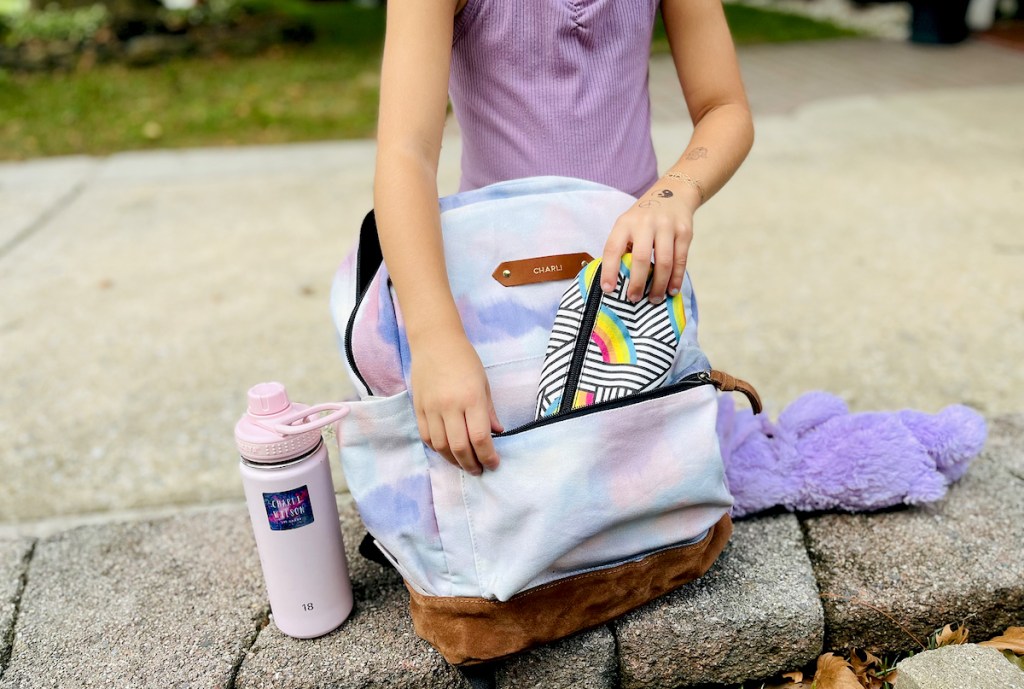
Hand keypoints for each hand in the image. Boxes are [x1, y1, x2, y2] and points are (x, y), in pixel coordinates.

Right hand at [409, 331, 502, 474]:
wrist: (435, 342)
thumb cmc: (465, 360)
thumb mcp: (484, 383)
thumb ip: (489, 411)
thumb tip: (497, 434)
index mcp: (471, 398)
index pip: (480, 437)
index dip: (488, 456)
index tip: (494, 464)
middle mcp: (450, 406)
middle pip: (460, 447)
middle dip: (472, 464)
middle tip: (480, 470)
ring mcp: (431, 408)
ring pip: (441, 446)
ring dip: (454, 460)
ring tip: (464, 464)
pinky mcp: (418, 408)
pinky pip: (427, 436)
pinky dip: (437, 449)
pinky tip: (447, 451)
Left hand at [601, 181, 697, 302]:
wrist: (673, 194)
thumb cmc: (644, 219)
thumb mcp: (628, 225)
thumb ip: (623, 247)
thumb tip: (617, 282)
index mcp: (625, 223)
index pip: (613, 248)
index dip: (609, 271)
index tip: (608, 290)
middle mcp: (645, 223)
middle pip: (641, 258)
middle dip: (637, 283)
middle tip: (633, 299)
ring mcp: (667, 226)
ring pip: (664, 262)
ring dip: (659, 285)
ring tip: (654, 299)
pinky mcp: (685, 232)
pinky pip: (680, 260)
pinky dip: (676, 279)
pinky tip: (671, 290)